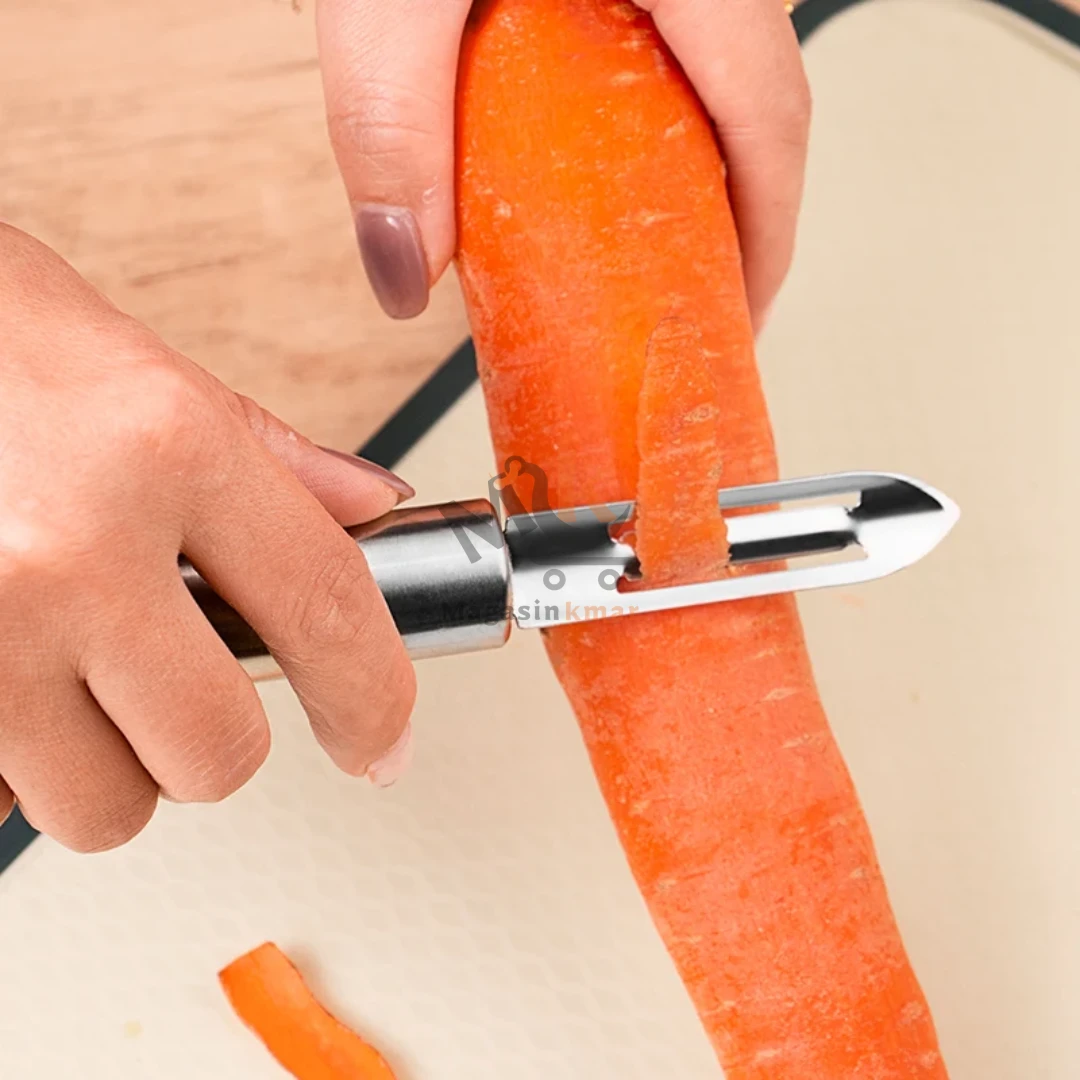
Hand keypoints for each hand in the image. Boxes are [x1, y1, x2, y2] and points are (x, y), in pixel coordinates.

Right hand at [0, 225, 416, 852]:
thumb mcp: (138, 362)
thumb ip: (267, 456)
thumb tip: (369, 512)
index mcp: (164, 445)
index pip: (328, 611)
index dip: (373, 699)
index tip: (381, 741)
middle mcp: (66, 547)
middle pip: (215, 755)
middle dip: (214, 739)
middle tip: (182, 678)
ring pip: (101, 806)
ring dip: (109, 760)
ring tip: (75, 665)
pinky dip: (17, 758)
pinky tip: (8, 670)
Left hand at [316, 0, 809, 331]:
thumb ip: (389, 122)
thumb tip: (400, 268)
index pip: (772, 126)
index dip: (764, 238)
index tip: (736, 310)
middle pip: (754, 110)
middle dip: (724, 215)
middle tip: (673, 283)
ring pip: (720, 69)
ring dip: (685, 159)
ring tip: (629, 225)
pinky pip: (674, 31)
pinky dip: (644, 100)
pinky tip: (583, 126)